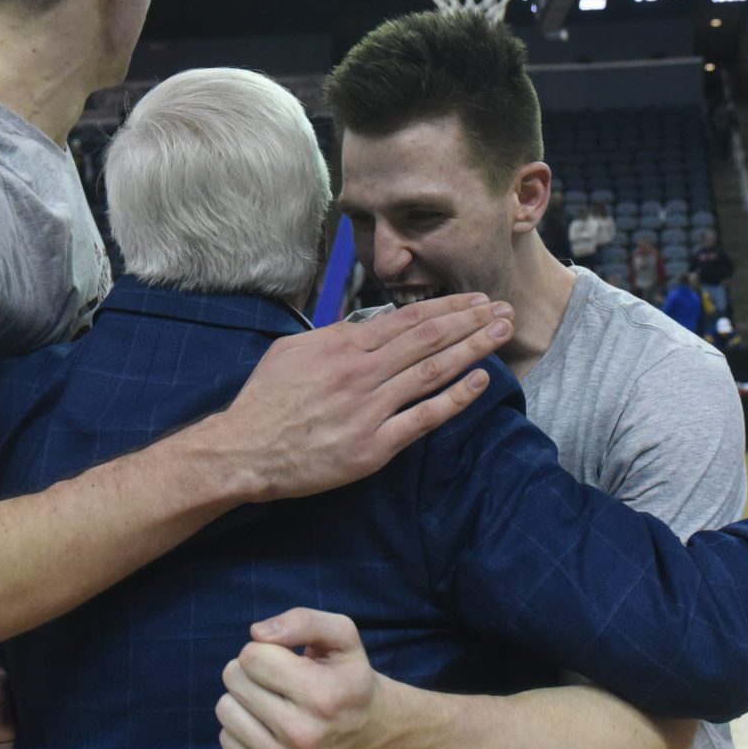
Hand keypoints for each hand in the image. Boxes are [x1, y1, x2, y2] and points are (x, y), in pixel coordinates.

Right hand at [207, 295, 513, 501]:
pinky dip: (455, 398)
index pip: (408, 319)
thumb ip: (332, 336)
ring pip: (433, 371)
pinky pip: (424, 418)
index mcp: (343, 346)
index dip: (447, 307)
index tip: (475, 299)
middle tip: (503, 308)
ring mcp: (371, 408)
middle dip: (471, 320)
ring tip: (501, 333)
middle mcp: (362, 372)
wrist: (244, 449)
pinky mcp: (374, 446)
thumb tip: (363, 325)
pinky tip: (481, 382)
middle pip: (429, 338)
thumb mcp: (292, 350)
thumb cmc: (265, 401)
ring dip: (473, 349)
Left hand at [216, 608, 381, 748]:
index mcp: (324, 695)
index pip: (251, 657)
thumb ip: (302, 621)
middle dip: (252, 672)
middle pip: (235, 681)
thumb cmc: (346, 675)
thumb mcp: (341, 635)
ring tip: (275, 703)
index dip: (265, 651)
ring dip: (244, 700)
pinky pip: (227, 742)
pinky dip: (243, 729)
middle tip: (281, 682)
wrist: (367, 731)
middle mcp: (306, 735)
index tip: (288, 661)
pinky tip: (271, 729)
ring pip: (225, 711)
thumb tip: (256, 633)